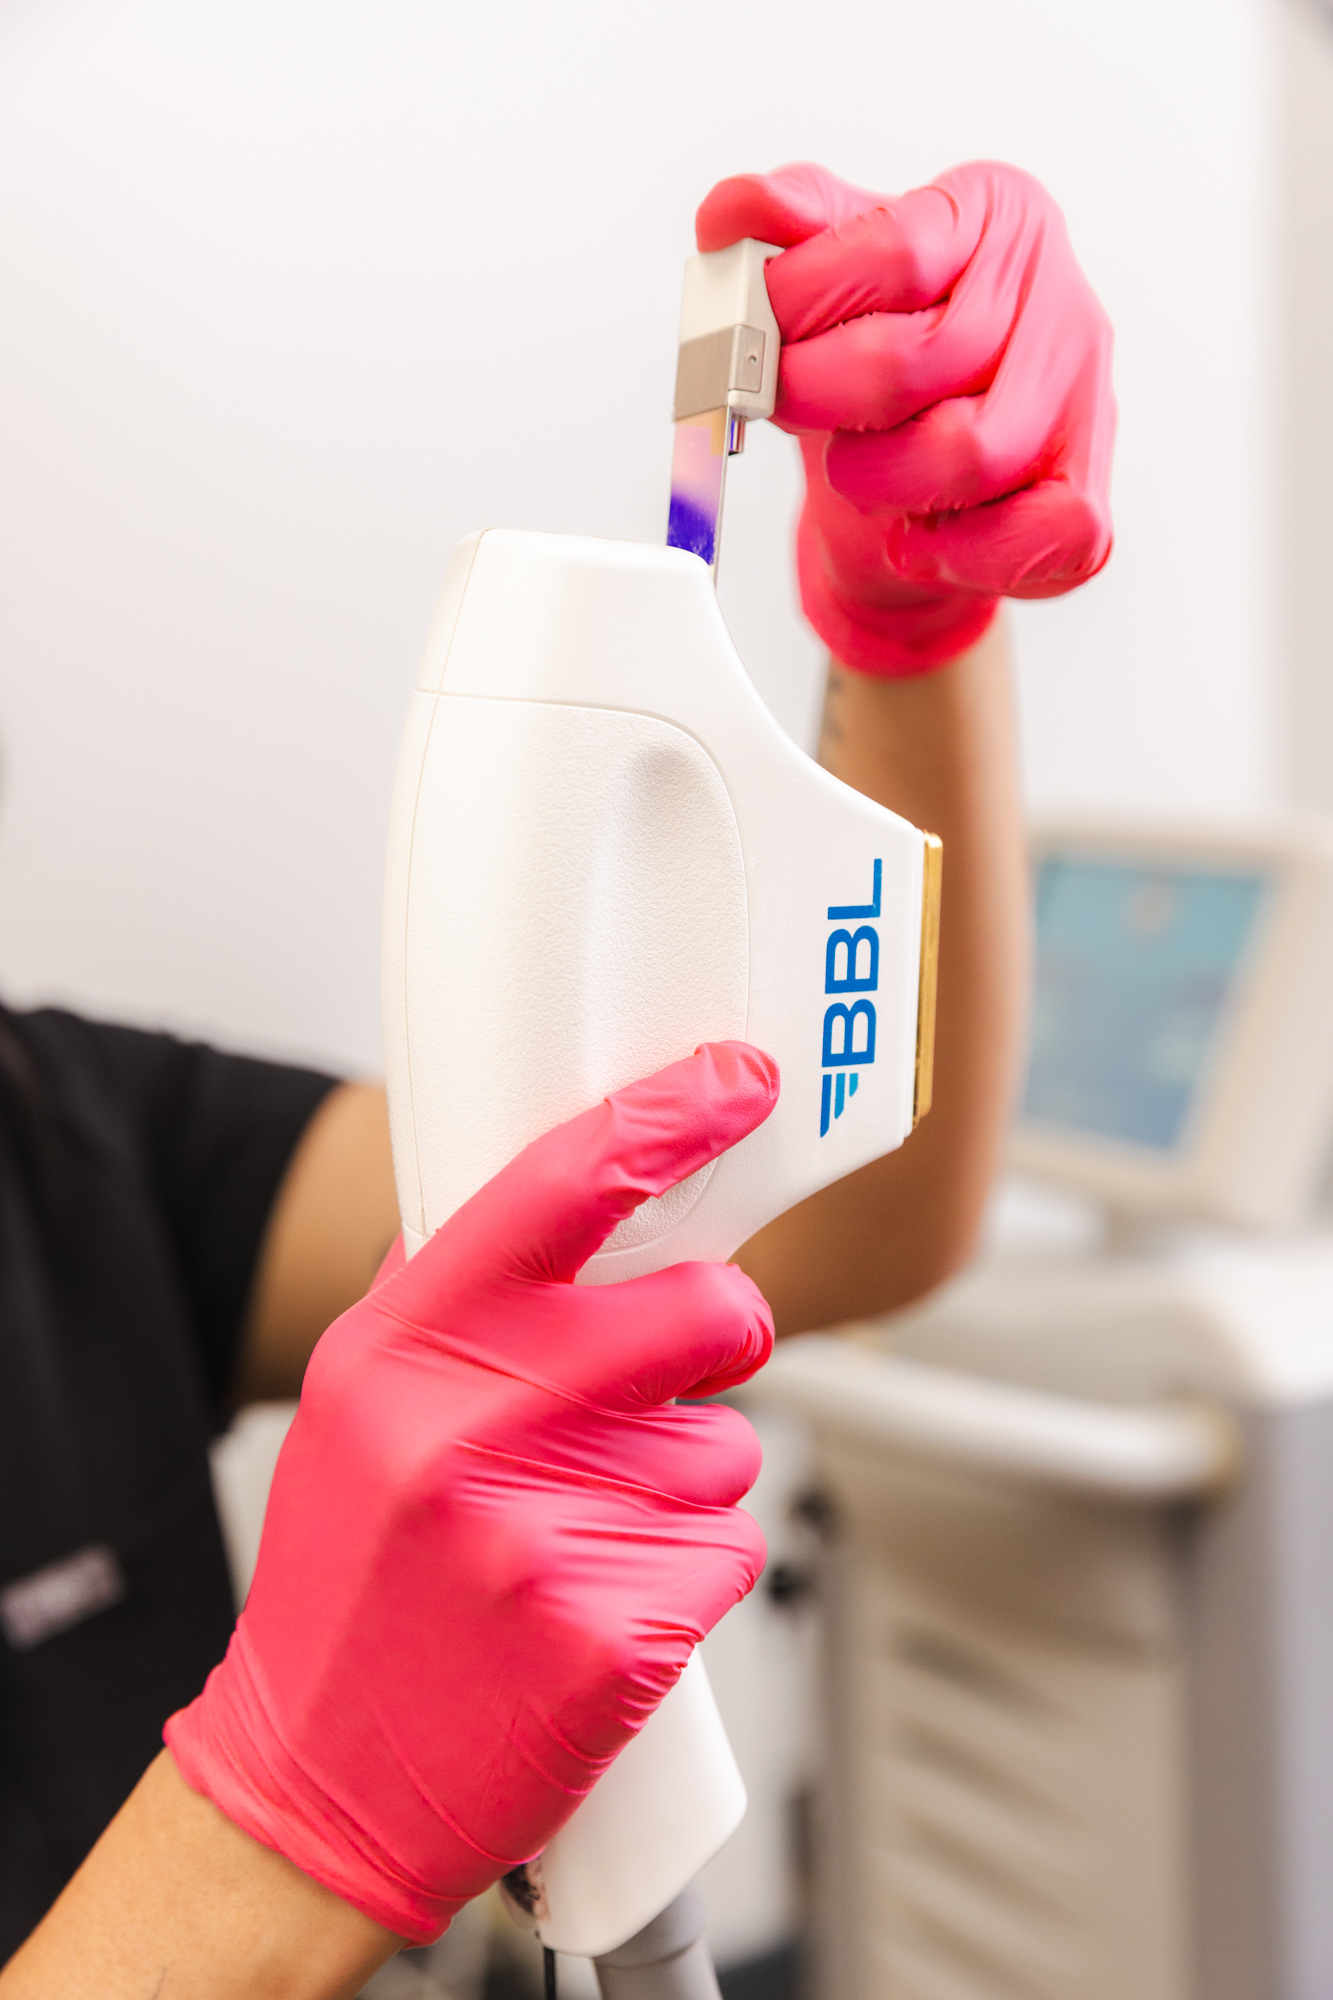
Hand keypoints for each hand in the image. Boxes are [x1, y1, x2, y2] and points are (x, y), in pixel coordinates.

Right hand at [166, 1043, 777, 1943]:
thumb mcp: (360, 1405)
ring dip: (688, 1483)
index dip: (667, 1119)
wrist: (317, 1778)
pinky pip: (730, 1552)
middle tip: (688, 1369)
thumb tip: (586, 1195)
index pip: (556, 1187)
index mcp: (400, 1348)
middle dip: (724, 1334)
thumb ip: (458, 1303)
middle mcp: (463, 1427)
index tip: (741, 1078)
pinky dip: (692, 1576)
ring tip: (588, 1531)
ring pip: (727, 1446)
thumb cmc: (354, 1577)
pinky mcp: (608, 1636)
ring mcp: (537, 1535)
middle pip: (700, 1313)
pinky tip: (605, 1607)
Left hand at [697, 161, 1115, 675]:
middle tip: (780, 404)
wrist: (923, 484)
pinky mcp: (1087, 503)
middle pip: (918, 360)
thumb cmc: (882, 370)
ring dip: (879, 477)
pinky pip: (1027, 537)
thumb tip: (733, 212)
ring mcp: (1084, 403)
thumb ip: (783, 234)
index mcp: (998, 216)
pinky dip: (952, 551)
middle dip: (819, 394)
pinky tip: (915, 537)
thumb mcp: (827, 280)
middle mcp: (1058, 300)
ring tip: (857, 469)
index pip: (896, 250)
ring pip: (967, 453)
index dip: (801, 300)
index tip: (751, 330)